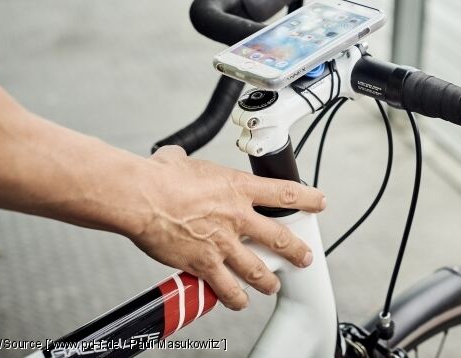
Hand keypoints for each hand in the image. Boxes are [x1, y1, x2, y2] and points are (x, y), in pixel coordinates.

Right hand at [129, 145, 325, 309]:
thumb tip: (174, 158)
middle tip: (304, 257)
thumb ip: (185, 162)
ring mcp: (222, 244)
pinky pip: (226, 288)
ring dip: (268, 281)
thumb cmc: (158, 177)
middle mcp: (236, 217)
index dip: (307, 199)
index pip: (284, 193)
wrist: (140, 198)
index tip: (319, 203)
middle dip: (297, 251)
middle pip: (280, 238)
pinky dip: (234, 298)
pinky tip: (238, 301)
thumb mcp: (179, 160)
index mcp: (237, 188)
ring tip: (272, 286)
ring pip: (257, 270)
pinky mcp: (204, 264)